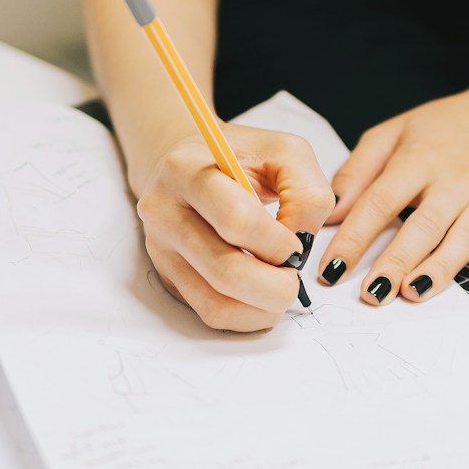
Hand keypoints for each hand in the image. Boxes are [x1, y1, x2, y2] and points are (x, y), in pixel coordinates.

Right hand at [134, 125, 334, 331]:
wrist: (188, 165)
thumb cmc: (240, 158)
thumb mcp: (284, 152)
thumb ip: (307, 190)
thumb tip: (301, 241)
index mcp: (186, 170)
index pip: (236, 221)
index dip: (278, 242)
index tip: (295, 241)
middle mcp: (164, 212)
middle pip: (226, 272)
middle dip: (277, 285)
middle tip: (294, 274)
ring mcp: (161, 250)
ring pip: (217, 304)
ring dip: (264, 307)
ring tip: (282, 286)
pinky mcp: (168, 277)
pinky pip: (211, 314)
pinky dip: (248, 316)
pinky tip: (263, 296)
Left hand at [321, 78, 468, 304]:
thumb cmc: (442, 130)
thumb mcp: (392, 134)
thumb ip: (357, 172)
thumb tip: (331, 213)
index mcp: (418, 160)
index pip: (380, 202)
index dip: (354, 237)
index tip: (331, 269)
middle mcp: (454, 181)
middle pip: (423, 225)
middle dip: (396, 261)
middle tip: (371, 293)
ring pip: (464, 238)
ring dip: (439, 269)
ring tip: (412, 293)